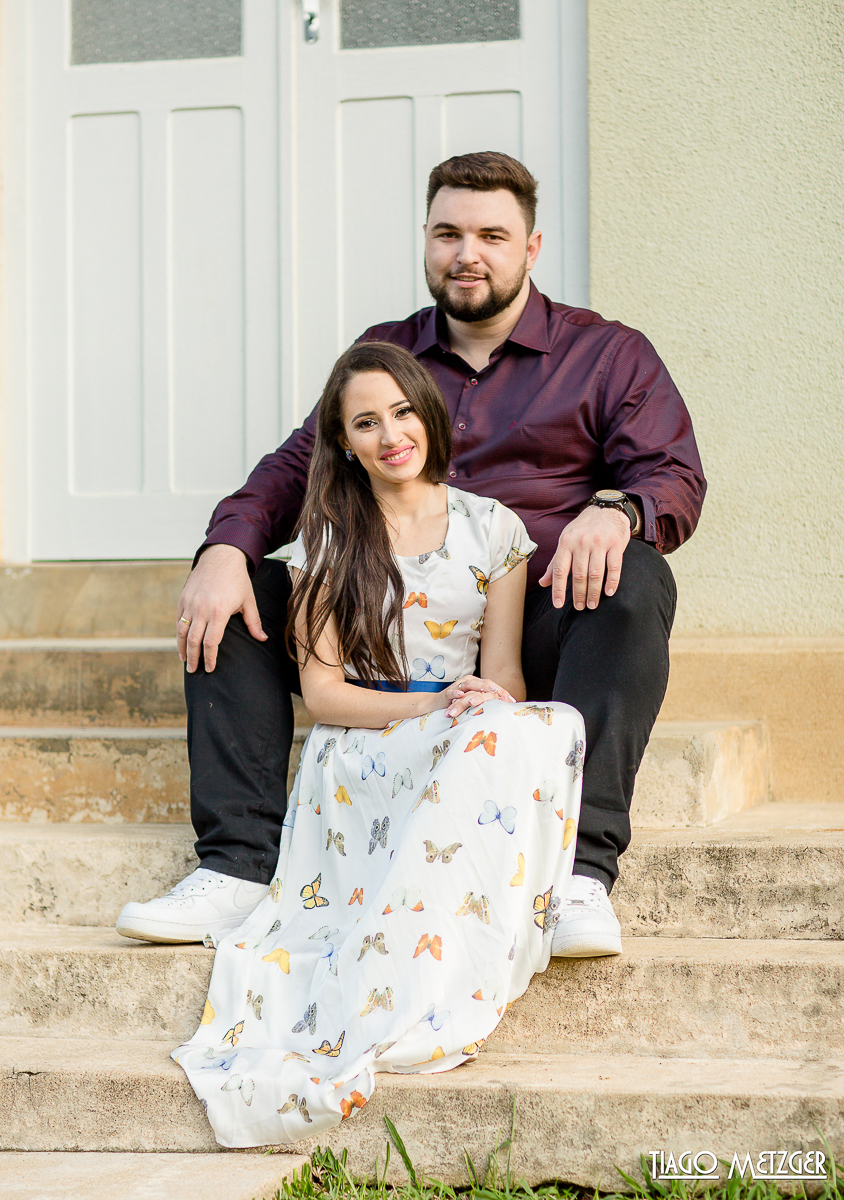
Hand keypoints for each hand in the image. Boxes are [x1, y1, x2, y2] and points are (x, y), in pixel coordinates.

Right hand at [176, 544, 266, 672]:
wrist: (221, 557)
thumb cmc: (237, 580)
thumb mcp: (249, 600)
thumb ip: (253, 622)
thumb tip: (262, 639)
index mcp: (219, 611)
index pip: (211, 641)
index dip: (210, 657)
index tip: (210, 668)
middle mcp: (202, 609)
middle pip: (194, 640)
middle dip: (193, 658)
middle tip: (194, 671)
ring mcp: (190, 603)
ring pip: (182, 631)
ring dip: (182, 648)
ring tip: (185, 660)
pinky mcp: (183, 598)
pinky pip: (178, 620)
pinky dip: (178, 634)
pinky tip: (182, 643)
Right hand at [442, 675, 515, 719]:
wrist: (435, 705)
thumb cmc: (457, 705)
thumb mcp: (472, 703)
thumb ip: (484, 703)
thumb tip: (502, 710)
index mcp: (475, 683)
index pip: (491, 685)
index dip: (502, 692)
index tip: (512, 701)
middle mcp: (467, 682)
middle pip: (483, 683)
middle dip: (495, 689)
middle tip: (504, 696)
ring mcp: (457, 686)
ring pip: (469, 685)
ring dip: (479, 689)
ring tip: (490, 691)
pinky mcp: (446, 693)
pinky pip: (452, 692)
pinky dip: (456, 693)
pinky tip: (461, 695)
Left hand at [538, 507, 629, 610]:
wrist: (607, 509)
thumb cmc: (583, 529)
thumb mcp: (566, 541)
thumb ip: (555, 562)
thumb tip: (542, 583)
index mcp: (566, 542)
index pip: (559, 570)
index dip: (558, 589)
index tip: (558, 605)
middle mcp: (582, 542)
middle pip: (578, 575)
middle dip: (578, 594)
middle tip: (580, 607)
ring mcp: (600, 543)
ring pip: (595, 573)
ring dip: (593, 592)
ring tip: (592, 605)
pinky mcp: (616, 543)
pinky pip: (614, 566)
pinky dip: (612, 581)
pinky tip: (609, 592)